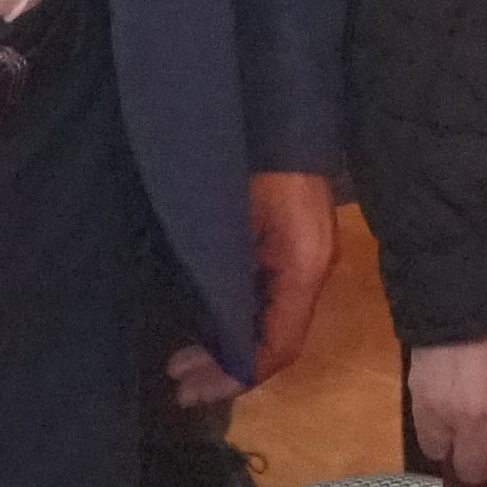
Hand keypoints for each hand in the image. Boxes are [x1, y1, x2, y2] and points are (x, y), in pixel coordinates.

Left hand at [170, 169, 346, 407]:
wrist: (266, 98)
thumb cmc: (242, 154)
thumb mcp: (223, 216)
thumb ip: (220, 277)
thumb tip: (205, 334)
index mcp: (303, 266)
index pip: (277, 347)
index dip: (232, 377)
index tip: (186, 387)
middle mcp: (309, 267)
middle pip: (275, 340)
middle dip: (225, 368)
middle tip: (176, 380)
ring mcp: (301, 254)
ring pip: (268, 320)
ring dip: (227, 344)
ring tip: (183, 360)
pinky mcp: (285, 240)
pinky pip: (263, 295)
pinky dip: (233, 316)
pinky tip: (201, 321)